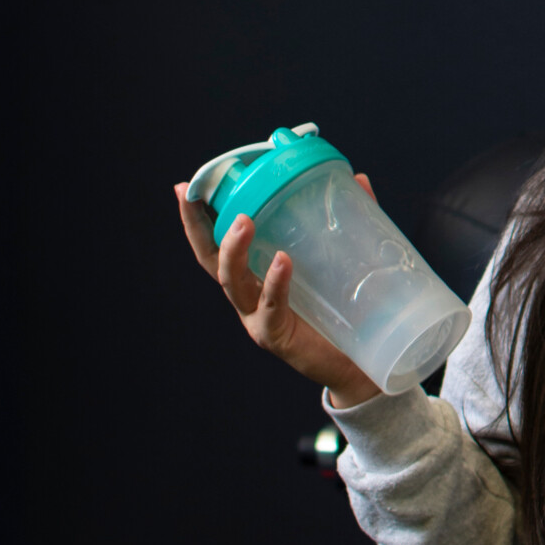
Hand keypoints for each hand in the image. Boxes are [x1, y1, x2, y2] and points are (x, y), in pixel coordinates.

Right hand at [174, 179, 381, 410]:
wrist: (362, 365)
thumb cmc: (343, 312)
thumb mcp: (339, 261)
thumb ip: (345, 223)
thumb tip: (358, 179)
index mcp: (255, 275)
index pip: (216, 243)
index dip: (198, 217)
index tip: (183, 187)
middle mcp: (249, 297)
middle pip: (211, 261)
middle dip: (197, 227)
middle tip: (193, 195)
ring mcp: (258, 318)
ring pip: (233, 283)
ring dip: (233, 250)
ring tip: (244, 222)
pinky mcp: (277, 336)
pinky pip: (270, 307)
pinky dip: (275, 283)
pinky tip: (282, 262)